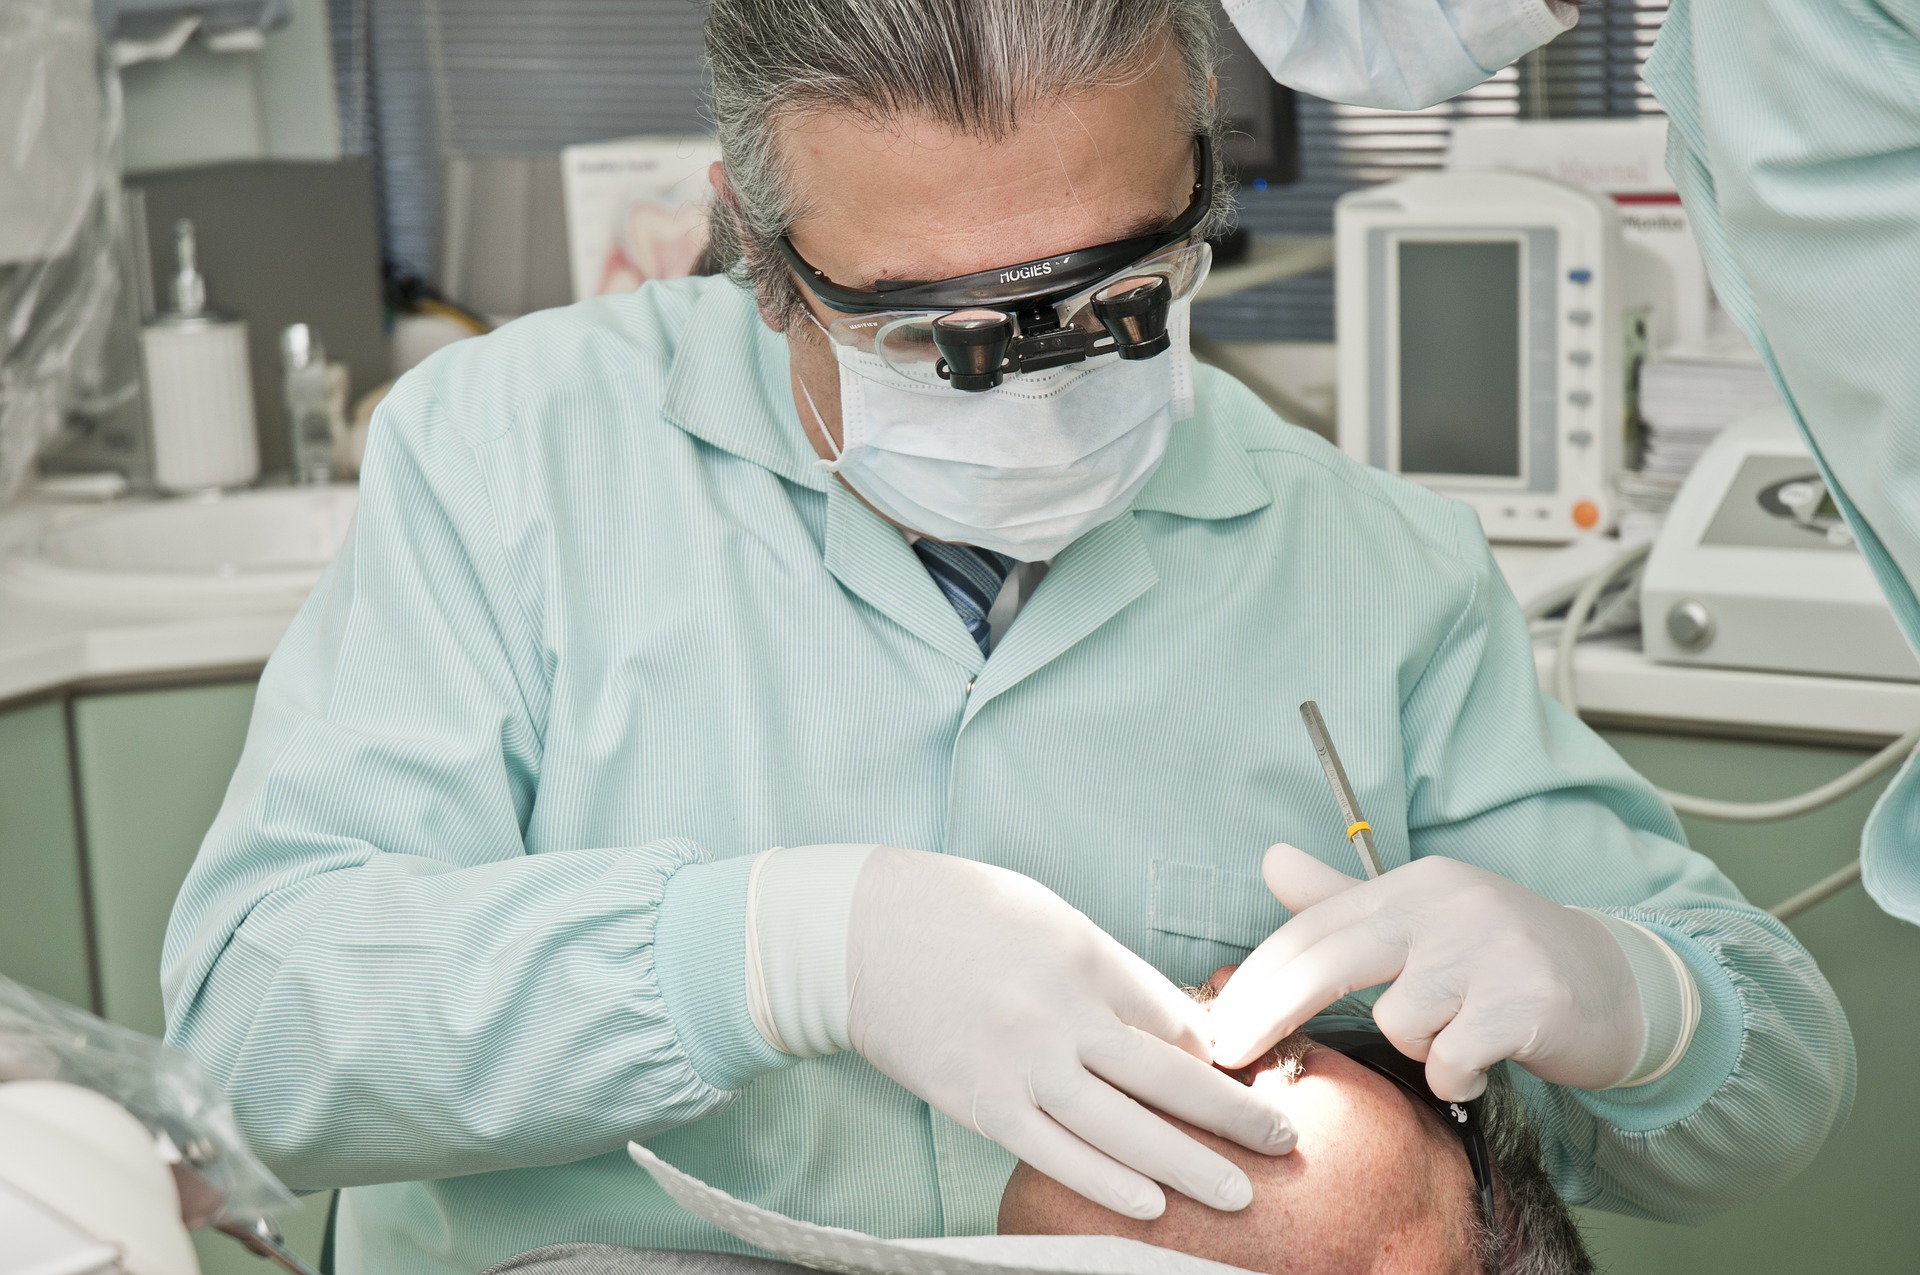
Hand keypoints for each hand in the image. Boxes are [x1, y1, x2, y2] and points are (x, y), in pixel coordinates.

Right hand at [845, 847, 1295, 1219]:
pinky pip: (1055, 1152)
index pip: (1173, 1018)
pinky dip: (1106, 1180)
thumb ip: (1108, 967)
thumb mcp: (1046, 915)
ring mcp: (1022, 1062)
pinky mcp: (981, 1101)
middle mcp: (1064, 1012)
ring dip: (1188, 1164)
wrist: (855, 932)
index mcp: (1086, 955)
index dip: (1222, 1054)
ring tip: (1240, 1194)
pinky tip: (1151, 1203)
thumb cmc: (955, 911)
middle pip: (1169, 1077)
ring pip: (1123, 1127)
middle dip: (1234, 1114)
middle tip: (1285, 1140)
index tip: (1254, 1079)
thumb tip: (1168, 1020)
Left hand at [1207, 846, 1644, 1100]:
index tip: (1215, 1025)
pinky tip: (1481, 1064)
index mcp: (1415, 884)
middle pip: (1331, 962)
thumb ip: (1342, 900)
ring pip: (1400, 1023)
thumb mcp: (1421, 921)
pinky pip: (1451, 1058)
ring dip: (1418, 1047)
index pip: (1315, 928)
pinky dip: (1457, 1075)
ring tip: (1455, 1036)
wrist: (1614, 987)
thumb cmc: (1498, 959)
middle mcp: (1449, 904)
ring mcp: (1490, 949)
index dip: (1256, 979)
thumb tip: (1270, 859)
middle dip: (1270, 1013)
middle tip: (1230, 1058)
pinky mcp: (1527, 999)